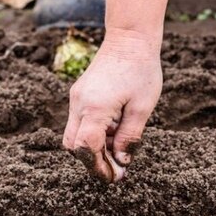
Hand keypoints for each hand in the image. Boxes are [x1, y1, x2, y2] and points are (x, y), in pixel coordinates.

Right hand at [62, 29, 161, 181]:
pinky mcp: (80, 93)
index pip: (86, 148)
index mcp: (94, 108)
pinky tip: (114, 131)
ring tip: (118, 149)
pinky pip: (80, 121)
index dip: (98, 167)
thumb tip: (121, 162)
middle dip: (92, 161)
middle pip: (74, 146)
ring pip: (74, 135)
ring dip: (93, 147)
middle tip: (116, 169)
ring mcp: (77, 97)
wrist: (130, 38)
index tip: (114, 178)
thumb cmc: (141, 70)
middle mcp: (79, 104)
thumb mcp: (142, 107)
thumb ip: (129, 137)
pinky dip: (93, 133)